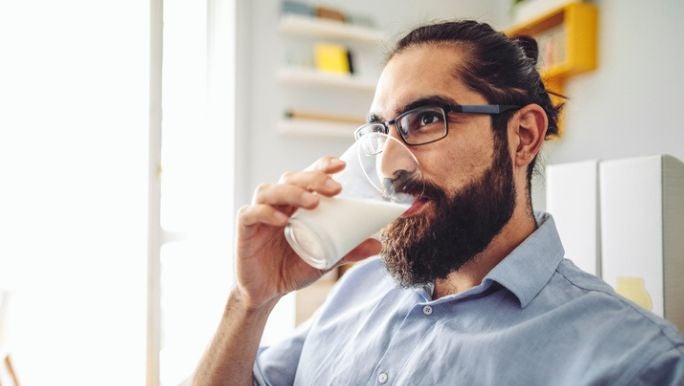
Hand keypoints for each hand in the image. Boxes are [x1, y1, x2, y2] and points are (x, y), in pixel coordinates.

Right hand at [234, 156, 381, 310]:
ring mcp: (259, 213)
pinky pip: (252, 212)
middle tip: (336, 189)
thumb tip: (378, 246)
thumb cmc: (292, 267)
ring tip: (314, 202)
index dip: (322, 166)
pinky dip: (267, 212)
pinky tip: (284, 220)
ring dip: (293, 191)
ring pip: (270, 190)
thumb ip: (348, 250)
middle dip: (314, 178)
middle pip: (291, 177)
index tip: (341, 166)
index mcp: (296, 203)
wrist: (267, 293)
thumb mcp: (325, 258)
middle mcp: (277, 202)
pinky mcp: (244, 227)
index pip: (308, 176)